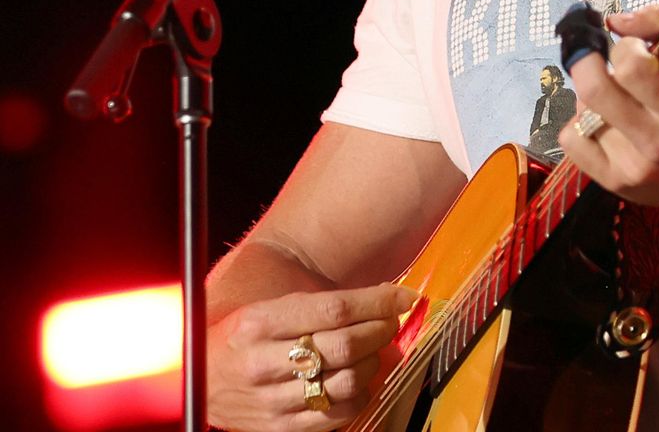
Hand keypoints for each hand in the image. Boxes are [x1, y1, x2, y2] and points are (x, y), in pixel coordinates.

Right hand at [207, 282, 415, 430]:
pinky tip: (358, 379)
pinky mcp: (279, 429)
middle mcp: (264, 362)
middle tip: (390, 321)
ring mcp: (271, 401)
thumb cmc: (243, 336)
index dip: (378, 302)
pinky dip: (360, 395)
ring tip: (373, 350)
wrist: (198, 381)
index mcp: (261, 321)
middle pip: (345, 346)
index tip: (403, 297)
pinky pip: (337, 415)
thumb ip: (319, 305)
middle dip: (381, 330)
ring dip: (374, 363)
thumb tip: (383, 298)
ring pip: (347, 382)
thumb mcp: (269, 307)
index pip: (335, 309)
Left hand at [558, 4, 658, 229]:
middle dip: (588, 59)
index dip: (627, 47)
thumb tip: (614, 21)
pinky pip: (571, 141)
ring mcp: (632, 167)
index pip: (632, 67)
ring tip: (616, 94)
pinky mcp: (615, 183)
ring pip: (581, 111)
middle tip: (597, 54)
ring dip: (592, 94)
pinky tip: (603, 121)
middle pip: (594, 88)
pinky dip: (579, 124)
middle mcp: (656, 142)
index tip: (635, 47)